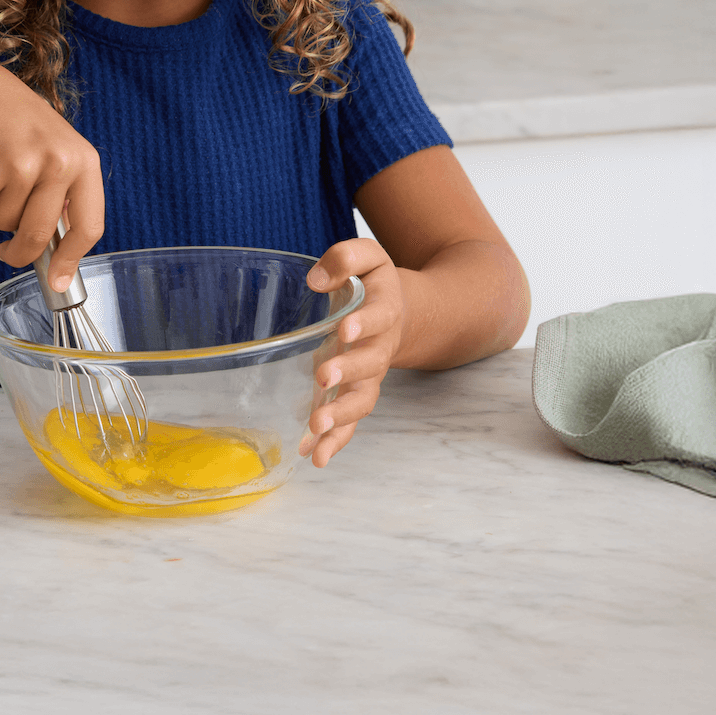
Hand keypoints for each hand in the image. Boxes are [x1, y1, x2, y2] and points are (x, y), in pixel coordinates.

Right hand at [0, 59, 103, 287]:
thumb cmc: (20, 127)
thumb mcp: (58, 150)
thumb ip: (65, 196)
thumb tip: (61, 254)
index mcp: (82, 161)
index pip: (89, 226)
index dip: (71, 259)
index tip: (58, 281)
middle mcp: (55, 162)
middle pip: (39, 235)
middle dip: (21, 253)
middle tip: (9, 253)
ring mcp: (18, 166)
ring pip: (5, 225)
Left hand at [299, 238, 405, 467]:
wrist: (400, 313)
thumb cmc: (374, 283)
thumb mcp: (368, 257)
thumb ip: (346, 258)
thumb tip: (315, 280)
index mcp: (385, 310)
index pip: (378, 316)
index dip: (365, 323)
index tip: (345, 330)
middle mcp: (379, 348)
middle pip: (370, 364)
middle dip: (348, 371)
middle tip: (324, 377)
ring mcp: (369, 377)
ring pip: (362, 400)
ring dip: (341, 415)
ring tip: (316, 426)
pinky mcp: (356, 396)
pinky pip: (351, 423)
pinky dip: (336, 441)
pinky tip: (316, 456)